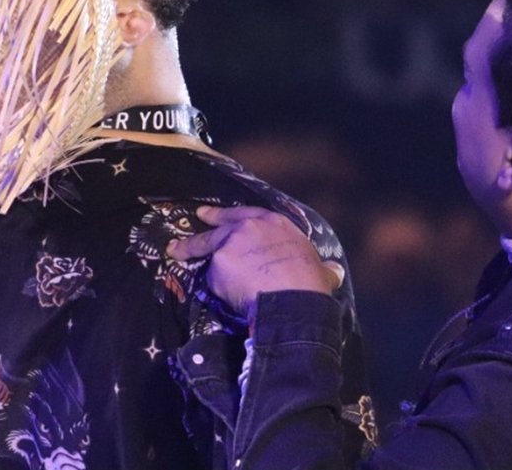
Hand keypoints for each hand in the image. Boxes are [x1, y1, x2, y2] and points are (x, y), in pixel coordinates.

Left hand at [167, 205, 342, 320]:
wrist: (290, 298)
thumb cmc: (308, 283)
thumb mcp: (320, 271)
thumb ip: (323, 270)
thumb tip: (335, 273)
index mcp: (274, 223)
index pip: (249, 215)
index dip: (234, 215)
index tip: (222, 214)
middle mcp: (249, 227)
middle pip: (223, 223)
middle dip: (208, 219)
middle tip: (197, 216)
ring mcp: (230, 243)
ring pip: (207, 246)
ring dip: (190, 249)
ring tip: (176, 251)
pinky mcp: (217, 263)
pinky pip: (210, 276)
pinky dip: (208, 282)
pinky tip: (206, 288)